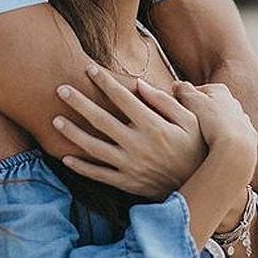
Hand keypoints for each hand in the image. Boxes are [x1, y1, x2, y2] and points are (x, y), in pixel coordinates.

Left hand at [52, 64, 206, 199]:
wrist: (202, 188)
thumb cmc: (196, 147)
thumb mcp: (190, 121)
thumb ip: (165, 102)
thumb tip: (139, 85)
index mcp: (154, 126)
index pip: (123, 99)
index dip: (105, 82)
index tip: (89, 69)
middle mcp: (138, 145)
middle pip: (101, 120)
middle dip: (79, 103)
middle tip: (60, 89)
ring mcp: (131, 166)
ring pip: (95, 148)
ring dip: (73, 134)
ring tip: (55, 121)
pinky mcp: (128, 183)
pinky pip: (100, 175)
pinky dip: (82, 167)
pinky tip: (65, 157)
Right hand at [173, 81, 257, 182]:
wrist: (236, 146)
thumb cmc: (213, 121)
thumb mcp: (192, 101)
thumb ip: (183, 90)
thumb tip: (177, 84)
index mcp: (220, 90)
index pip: (196, 92)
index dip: (184, 102)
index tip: (178, 113)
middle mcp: (233, 101)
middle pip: (209, 105)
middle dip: (198, 113)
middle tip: (189, 125)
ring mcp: (242, 118)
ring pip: (220, 120)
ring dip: (211, 126)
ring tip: (202, 137)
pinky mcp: (247, 135)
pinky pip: (230, 134)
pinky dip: (222, 137)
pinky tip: (215, 145)